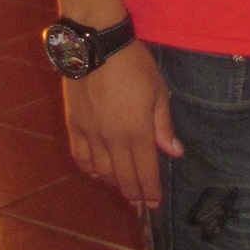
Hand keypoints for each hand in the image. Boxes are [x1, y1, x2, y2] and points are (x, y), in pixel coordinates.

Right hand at [63, 40, 181, 209]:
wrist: (96, 45)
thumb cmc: (134, 65)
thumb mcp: (157, 92)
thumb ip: (163, 125)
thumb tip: (174, 153)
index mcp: (137, 132)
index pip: (146, 172)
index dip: (150, 191)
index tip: (154, 205)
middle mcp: (113, 139)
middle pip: (123, 177)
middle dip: (134, 193)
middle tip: (139, 202)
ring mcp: (91, 134)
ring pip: (101, 171)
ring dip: (113, 182)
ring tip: (122, 186)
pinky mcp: (74, 125)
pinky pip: (80, 157)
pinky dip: (89, 169)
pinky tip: (96, 171)